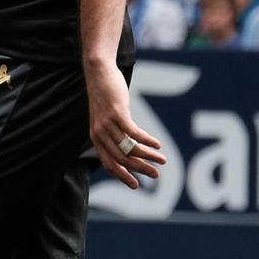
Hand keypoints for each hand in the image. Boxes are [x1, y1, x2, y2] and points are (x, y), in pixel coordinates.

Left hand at [86, 57, 163, 188]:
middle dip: (140, 169)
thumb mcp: (106, 118)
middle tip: (155, 175)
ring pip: (130, 148)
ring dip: (148, 156)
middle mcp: (100, 133)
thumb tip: (129, 149)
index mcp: (96, 138)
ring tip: (162, 160)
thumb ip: (114, 134)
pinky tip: (158, 145)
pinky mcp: (117, 113)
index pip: (108, 163)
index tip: (136, 185)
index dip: (122, 175)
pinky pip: (134, 133)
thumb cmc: (105, 96)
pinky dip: (147, 141)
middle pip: (121, 159)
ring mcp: (107, 124)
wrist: (98, 73)